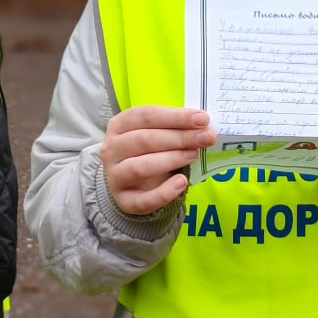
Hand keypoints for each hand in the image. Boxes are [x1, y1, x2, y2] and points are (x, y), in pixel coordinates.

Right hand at [101, 106, 215, 215]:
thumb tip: (204, 126)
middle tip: (206, 138)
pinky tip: (182, 183)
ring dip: (171, 160)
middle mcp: (112, 149)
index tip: (202, 119)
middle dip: (179, 137)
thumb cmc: (148, 152)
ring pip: (140, 167)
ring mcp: (115, 176)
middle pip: (145, 140)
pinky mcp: (124, 201)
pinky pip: (144, 200)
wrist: (134, 184)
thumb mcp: (158, 134)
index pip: (146, 116)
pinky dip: (164, 192)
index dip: (175, 117)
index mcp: (119, 125)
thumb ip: (176, 128)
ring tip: (194, 155)